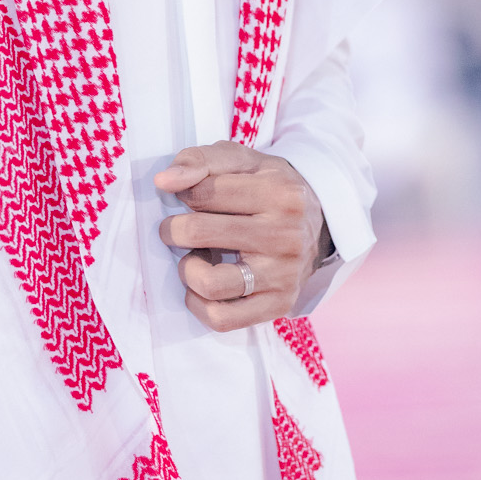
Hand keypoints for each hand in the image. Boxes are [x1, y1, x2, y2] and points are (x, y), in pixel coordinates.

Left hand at [155, 140, 328, 331]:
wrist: (317, 222)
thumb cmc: (267, 188)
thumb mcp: (241, 160)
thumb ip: (199, 160)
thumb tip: (164, 181)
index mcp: (277, 192)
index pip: (202, 193)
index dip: (183, 194)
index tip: (189, 198)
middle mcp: (285, 235)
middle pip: (199, 233)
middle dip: (174, 230)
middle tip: (179, 229)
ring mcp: (283, 274)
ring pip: (210, 283)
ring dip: (187, 270)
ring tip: (194, 258)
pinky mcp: (279, 304)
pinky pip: (222, 319)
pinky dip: (199, 305)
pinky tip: (202, 286)